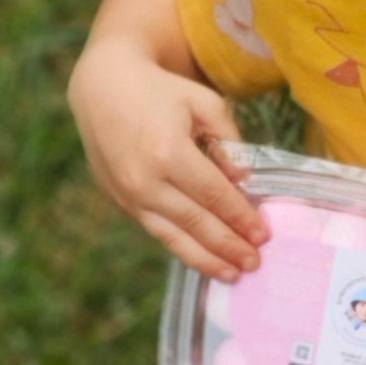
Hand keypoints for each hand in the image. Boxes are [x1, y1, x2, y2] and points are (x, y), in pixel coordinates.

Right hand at [68, 41, 268, 279]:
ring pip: (173, 237)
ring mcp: (128, 195)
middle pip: (196, 222)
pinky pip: (156, 232)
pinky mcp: (120, 202)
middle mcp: (145, 180)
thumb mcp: (204, 103)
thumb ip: (229, 142)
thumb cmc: (161, 92)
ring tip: (233, 275)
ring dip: (206, 259)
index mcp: (168, 151)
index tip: (263, 235)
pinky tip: (202, 259)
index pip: (214, 195)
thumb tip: (243, 183)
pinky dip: (181, 248)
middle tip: (255, 263)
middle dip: (229, 246)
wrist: (102, 89)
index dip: (241, 217)